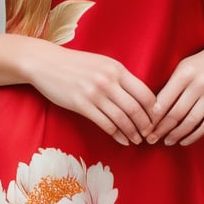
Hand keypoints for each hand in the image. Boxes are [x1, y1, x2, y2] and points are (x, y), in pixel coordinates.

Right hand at [27, 45, 156, 145]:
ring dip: (132, 133)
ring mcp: (94, 93)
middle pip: (136, 109)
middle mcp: (108, 81)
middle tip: (150, 135)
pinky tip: (121, 140)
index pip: (145, 93)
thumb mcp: (102, 63)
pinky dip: (116, 134)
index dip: (154, 110)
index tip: (157, 120)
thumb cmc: (76, 64)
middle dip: (146, 125)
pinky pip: (105, 124)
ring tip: (137, 140)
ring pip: (122, 119)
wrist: (46, 63)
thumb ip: (120, 77)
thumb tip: (139, 95)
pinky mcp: (81, 105)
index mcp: (117, 69)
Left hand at [148, 41, 203, 146]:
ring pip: (192, 121)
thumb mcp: (182, 66)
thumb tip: (153, 110)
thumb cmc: (200, 63)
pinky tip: (184, 140)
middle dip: (162, 129)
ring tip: (166, 141)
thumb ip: (170, 85)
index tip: (146, 126)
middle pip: (177, 113)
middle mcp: (200, 84)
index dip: (154, 116)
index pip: (165, 99)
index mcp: (185, 73)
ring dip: (176, 134)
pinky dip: (194, 136)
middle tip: (151, 138)